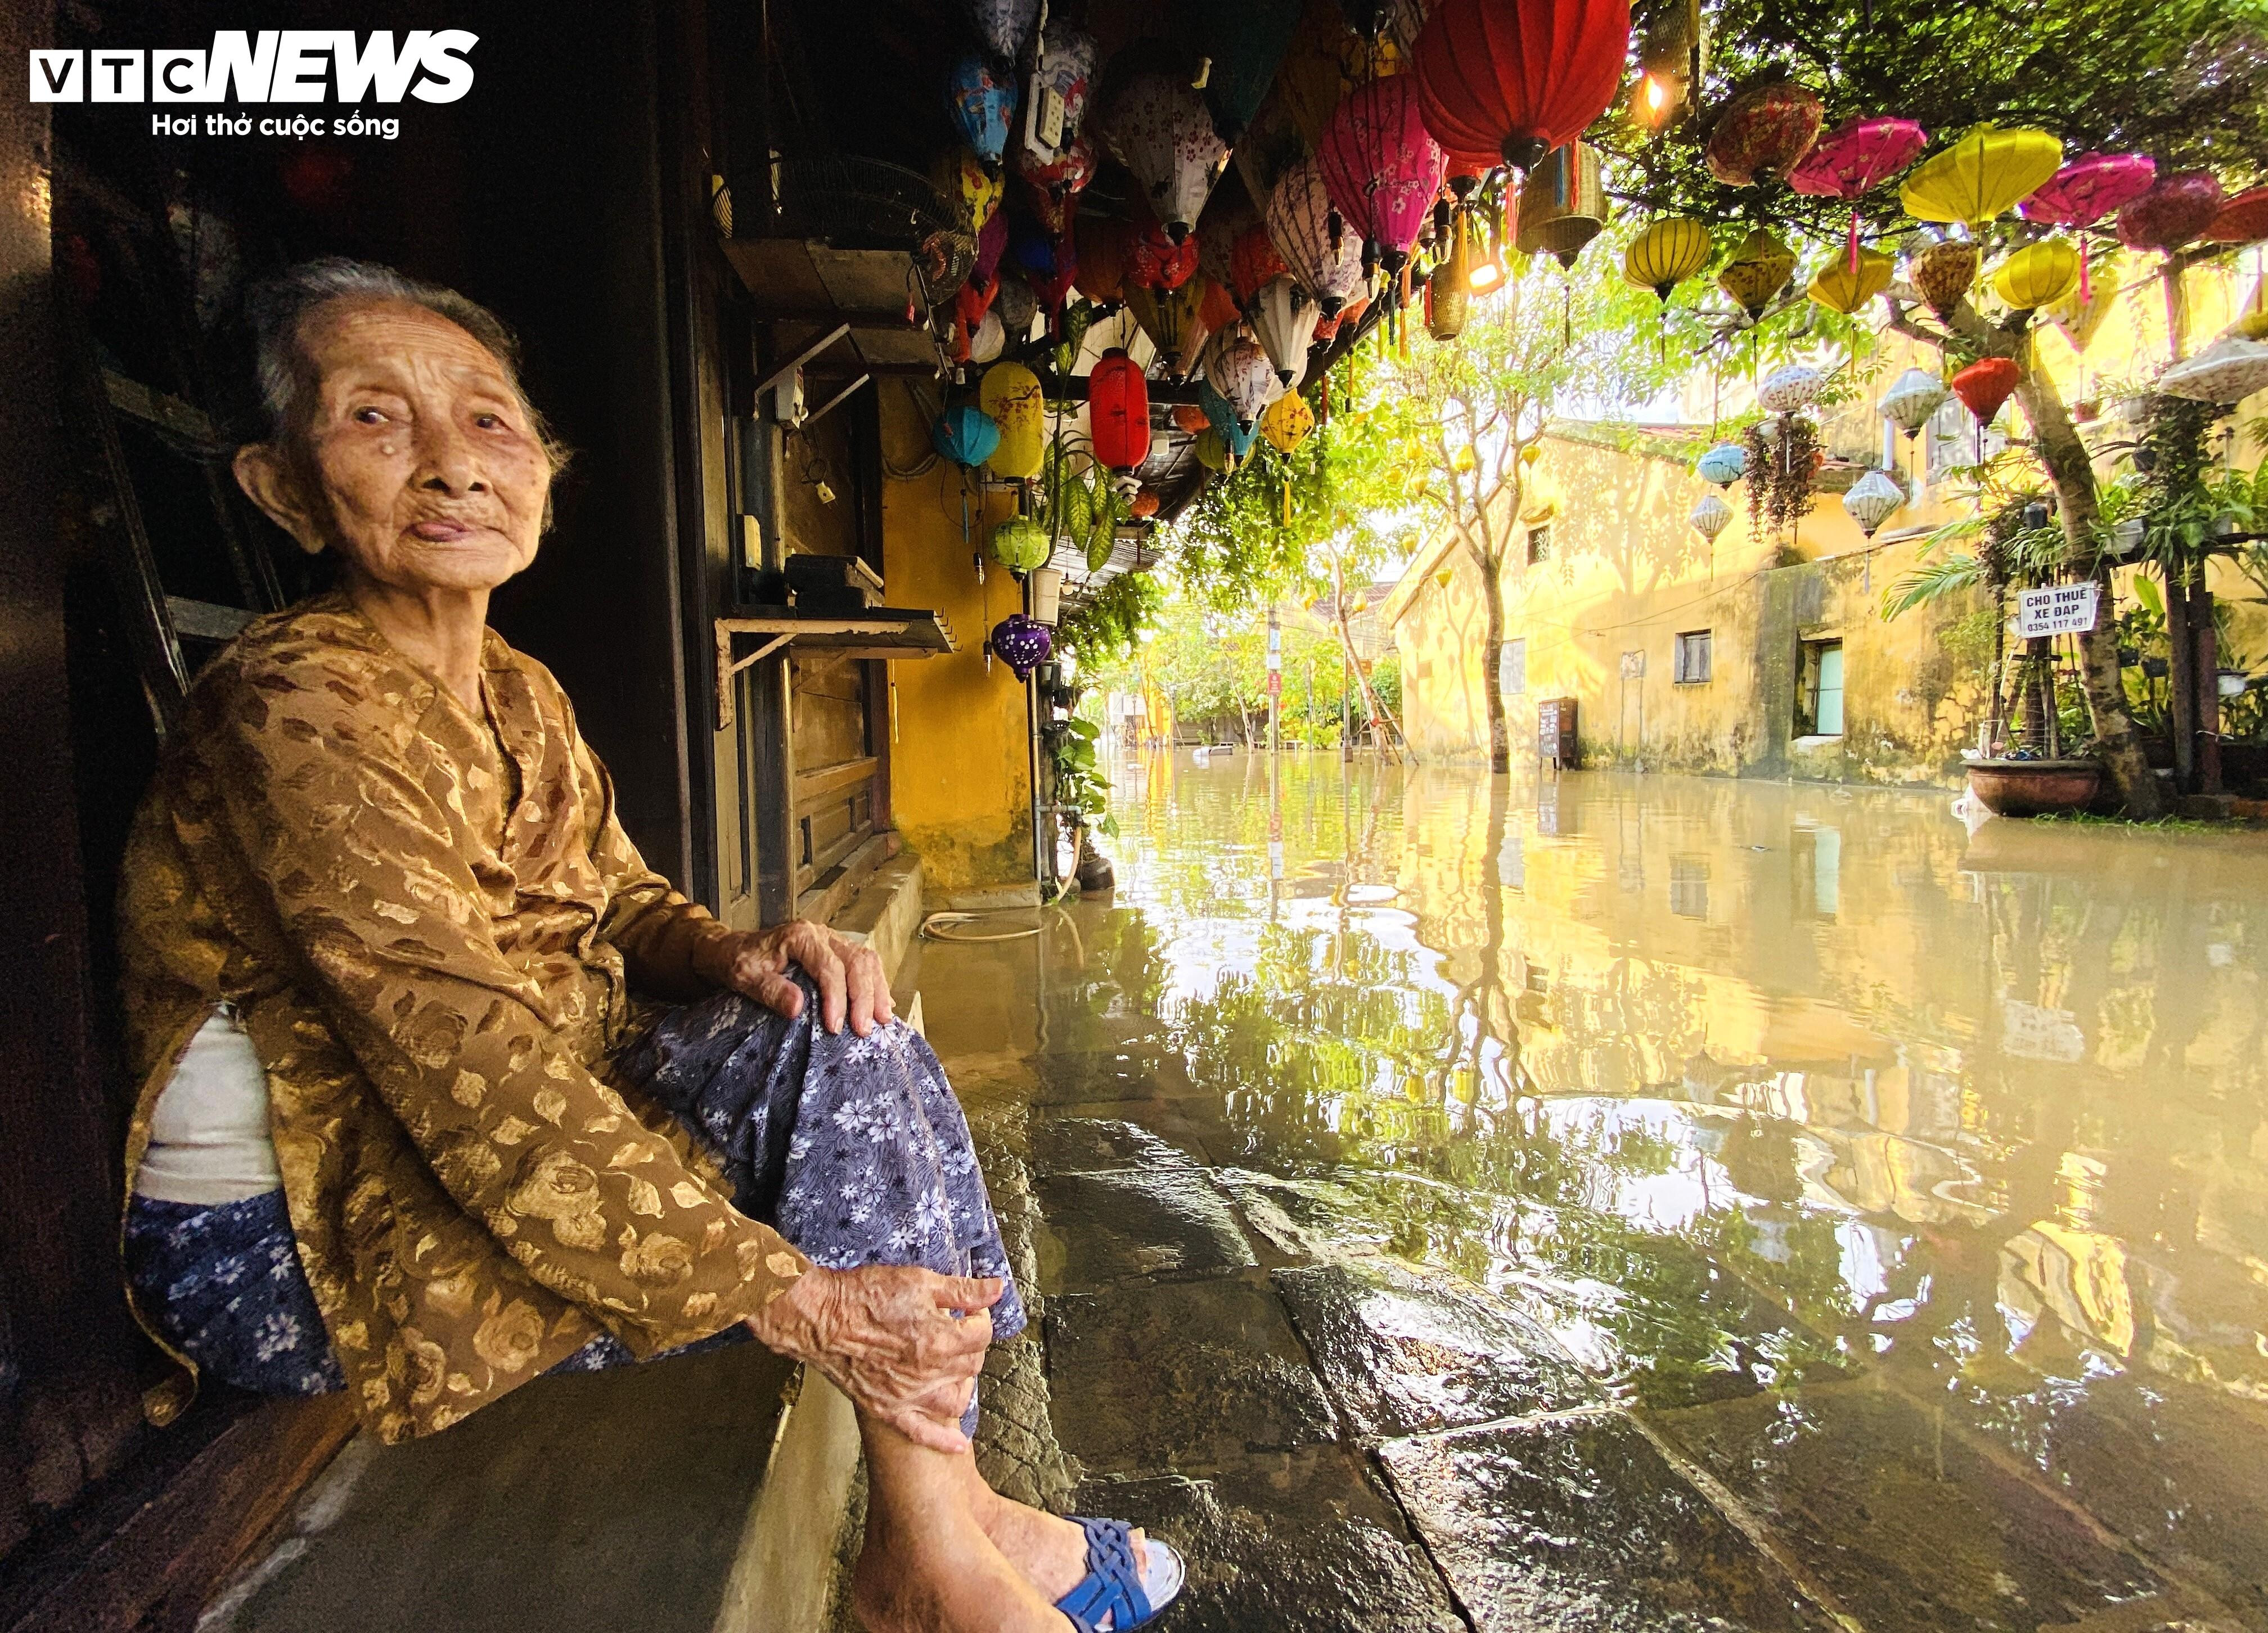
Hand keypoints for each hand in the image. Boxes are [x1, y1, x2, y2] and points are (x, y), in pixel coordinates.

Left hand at [696, 920, 892, 1035]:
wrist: (733, 949)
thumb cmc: (739, 962)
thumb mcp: (745, 977)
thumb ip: (770, 990)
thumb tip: (798, 1008)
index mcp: (800, 936)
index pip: (829, 967)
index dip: (836, 998)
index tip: (835, 1027)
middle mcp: (822, 934)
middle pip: (856, 962)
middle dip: (864, 997)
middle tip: (864, 1030)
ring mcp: (832, 940)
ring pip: (866, 960)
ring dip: (877, 991)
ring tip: (881, 1020)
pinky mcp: (837, 951)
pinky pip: (865, 963)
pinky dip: (876, 985)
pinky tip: (882, 1007)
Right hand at [745, 1264, 999, 1452]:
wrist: (821, 1317)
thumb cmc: (865, 1295)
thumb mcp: (919, 1281)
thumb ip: (962, 1290)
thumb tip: (996, 1289)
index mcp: (940, 1339)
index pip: (982, 1334)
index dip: (980, 1317)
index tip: (969, 1311)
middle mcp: (928, 1373)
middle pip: (972, 1365)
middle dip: (970, 1345)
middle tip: (957, 1330)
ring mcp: (908, 1396)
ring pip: (956, 1400)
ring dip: (962, 1384)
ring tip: (953, 1367)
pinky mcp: (888, 1409)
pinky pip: (922, 1432)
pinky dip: (943, 1439)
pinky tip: (958, 1443)